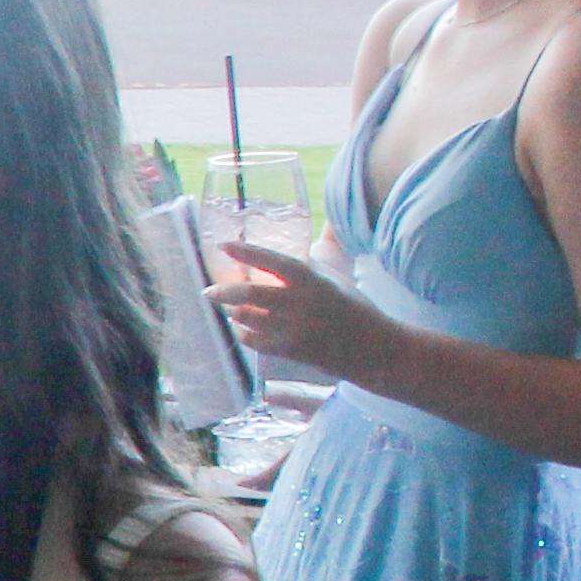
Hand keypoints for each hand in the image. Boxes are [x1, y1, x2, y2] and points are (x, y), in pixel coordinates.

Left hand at [211, 239, 394, 383]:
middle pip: (250, 294)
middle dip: (223, 292)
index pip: (273, 261)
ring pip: (248, 318)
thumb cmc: (352, 307)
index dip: (247, 252)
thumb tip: (316, 229)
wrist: (371, 348)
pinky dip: (244, 333)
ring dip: (235, 312)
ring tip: (230, 308)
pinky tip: (243, 327)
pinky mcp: (289, 350)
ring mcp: (293, 328)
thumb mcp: (336, 277)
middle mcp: (300, 303)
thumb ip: (316, 258)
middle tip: (209, 291)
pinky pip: (253, 341)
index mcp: (312, 280)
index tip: (223, 245)